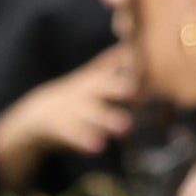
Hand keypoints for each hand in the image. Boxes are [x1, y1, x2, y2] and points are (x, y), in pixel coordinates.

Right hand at [0, 45, 138, 186]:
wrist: (38, 113)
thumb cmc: (79, 96)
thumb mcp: (95, 76)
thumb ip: (117, 64)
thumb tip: (141, 48)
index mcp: (98, 78)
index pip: (120, 68)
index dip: (137, 69)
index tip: (158, 69)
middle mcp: (87, 90)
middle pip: (107, 86)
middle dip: (124, 88)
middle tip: (144, 95)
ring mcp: (73, 108)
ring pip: (92, 112)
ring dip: (107, 118)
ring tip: (124, 127)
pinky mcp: (60, 126)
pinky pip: (73, 133)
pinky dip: (84, 140)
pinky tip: (97, 147)